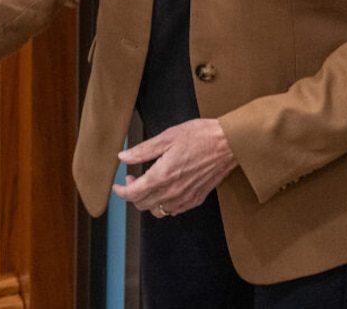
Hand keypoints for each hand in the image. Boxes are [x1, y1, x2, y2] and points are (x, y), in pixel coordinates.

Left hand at [111, 118, 237, 217]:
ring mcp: (186, 198)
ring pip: (157, 211)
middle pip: (142, 204)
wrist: (229, 144)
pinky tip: (166, 189)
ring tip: (149, 184)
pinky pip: (174, 210)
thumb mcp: (167, 137)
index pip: (133, 193)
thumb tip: (123, 157)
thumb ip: (143, 150)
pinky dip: (164, 204)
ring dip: (148, 201)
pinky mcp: (197, 199)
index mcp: (162, 175)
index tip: (117, 185)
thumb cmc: (200, 136)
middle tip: (133, 177)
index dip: (121, 191)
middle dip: (132, 193)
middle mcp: (173, 191)